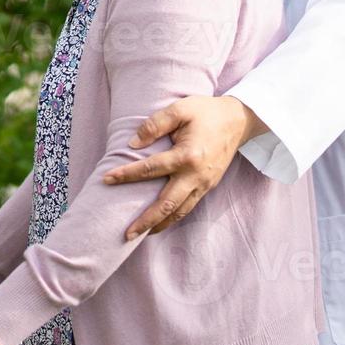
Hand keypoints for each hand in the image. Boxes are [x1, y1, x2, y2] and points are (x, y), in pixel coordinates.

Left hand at [103, 95, 266, 238]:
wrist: (238, 120)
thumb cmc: (206, 112)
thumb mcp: (180, 109)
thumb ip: (155, 124)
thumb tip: (133, 144)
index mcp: (187, 155)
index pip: (150, 169)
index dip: (126, 175)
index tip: (106, 179)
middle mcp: (196, 175)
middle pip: (166, 205)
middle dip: (146, 221)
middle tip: (126, 235)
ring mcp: (204, 184)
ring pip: (179, 212)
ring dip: (159, 225)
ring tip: (140, 235)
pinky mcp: (208, 186)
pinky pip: (188, 207)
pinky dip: (173, 217)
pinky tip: (161, 221)